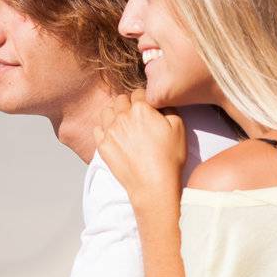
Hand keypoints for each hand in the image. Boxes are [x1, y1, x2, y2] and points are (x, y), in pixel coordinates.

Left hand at [93, 89, 185, 206]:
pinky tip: (114, 136)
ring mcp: (110, 131)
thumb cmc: (169, 157)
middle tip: (136, 116)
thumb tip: (160, 102)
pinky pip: (98, 129)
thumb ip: (168, 108)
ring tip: (123, 124)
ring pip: (106, 111)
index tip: (148, 107)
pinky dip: (104, 129)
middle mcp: (122, 116)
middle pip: (120, 100)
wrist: (153, 184)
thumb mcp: (179, 127)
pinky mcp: (103, 146)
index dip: (145, 99)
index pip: (139, 93)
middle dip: (128, 104)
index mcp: (141, 108)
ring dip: (114, 114)